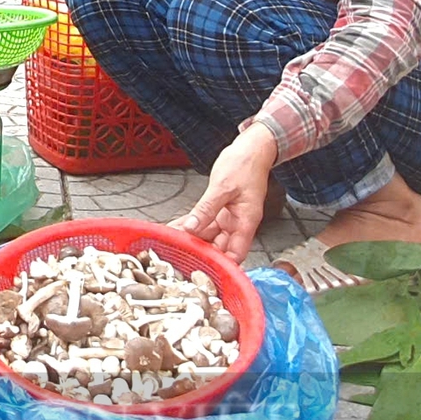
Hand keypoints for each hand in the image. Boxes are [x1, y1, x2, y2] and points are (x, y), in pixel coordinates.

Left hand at [169, 123, 278, 261]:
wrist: (251, 149)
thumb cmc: (245, 164)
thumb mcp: (223, 186)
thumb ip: (206, 208)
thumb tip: (191, 228)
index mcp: (246, 221)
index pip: (236, 254)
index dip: (222, 265)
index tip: (202, 269)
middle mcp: (238, 223)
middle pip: (219, 247)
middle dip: (199, 252)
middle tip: (176, 254)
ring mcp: (228, 218)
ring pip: (208, 235)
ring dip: (190, 239)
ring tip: (170, 242)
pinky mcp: (220, 210)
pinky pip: (203, 222)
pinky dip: (189, 225)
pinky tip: (174, 227)